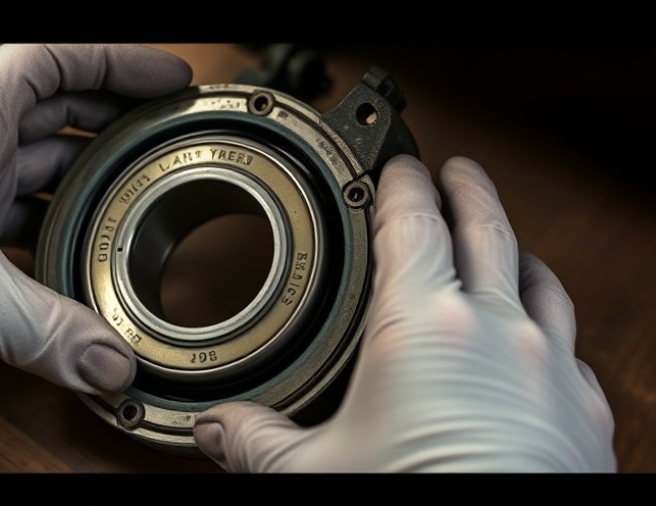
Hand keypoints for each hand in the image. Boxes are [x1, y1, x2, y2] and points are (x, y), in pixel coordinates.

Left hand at [0, 44, 191, 394]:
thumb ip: (58, 331)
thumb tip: (115, 364)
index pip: (46, 61)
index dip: (110, 60)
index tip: (159, 75)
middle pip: (49, 107)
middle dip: (109, 113)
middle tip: (158, 129)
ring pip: (33, 159)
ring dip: (83, 169)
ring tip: (131, 185)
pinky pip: (16, 205)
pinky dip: (53, 216)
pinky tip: (81, 238)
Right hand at [193, 155, 615, 471]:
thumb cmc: (420, 502)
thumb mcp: (316, 473)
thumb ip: (258, 442)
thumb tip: (218, 430)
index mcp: (425, 326)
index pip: (413, 224)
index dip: (401, 184)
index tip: (396, 166)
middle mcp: (496, 331)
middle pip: (488, 230)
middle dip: (469, 190)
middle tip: (457, 170)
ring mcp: (548, 366)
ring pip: (539, 280)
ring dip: (516, 251)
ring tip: (502, 242)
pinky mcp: (583, 410)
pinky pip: (570, 346)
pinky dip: (549, 326)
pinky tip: (537, 340)